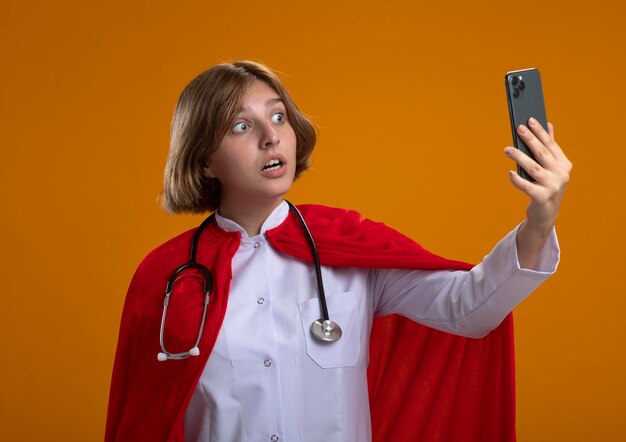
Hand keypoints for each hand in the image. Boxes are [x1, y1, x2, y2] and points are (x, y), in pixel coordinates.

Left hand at [504, 118, 571, 267]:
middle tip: (519, 128)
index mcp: (564, 164)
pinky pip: (527, 187)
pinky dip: (517, 180)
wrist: (546, 214)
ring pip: (533, 168)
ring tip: (507, 149)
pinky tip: (509, 173)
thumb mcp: (551, 168)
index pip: (550, 145)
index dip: (540, 132)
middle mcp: (561, 174)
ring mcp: (553, 186)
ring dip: (519, 157)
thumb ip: (550, 148)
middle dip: (530, 139)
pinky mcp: (542, 198)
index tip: (529, 120)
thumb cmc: (546, 186)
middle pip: (542, 154)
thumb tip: (549, 125)